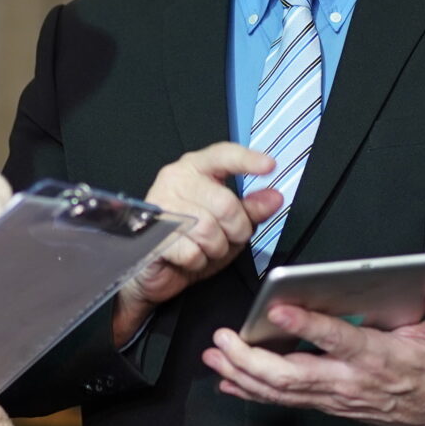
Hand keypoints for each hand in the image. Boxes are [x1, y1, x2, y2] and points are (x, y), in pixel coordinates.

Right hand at [114, 142, 283, 345]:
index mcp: (195, 168)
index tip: (268, 166)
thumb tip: (274, 197)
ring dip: (216, 249)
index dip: (247, 160)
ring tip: (205, 248)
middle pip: (226, 204)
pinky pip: (191, 252)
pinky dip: (197, 262)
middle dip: (235, 230)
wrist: (156, 270)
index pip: (223, 155)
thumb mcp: (229, 224)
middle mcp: (175, 180)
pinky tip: (189, 257)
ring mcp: (161, 205)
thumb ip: (251, 209)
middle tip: (227, 237)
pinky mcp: (151, 232)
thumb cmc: (191, 241)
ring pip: (209, 230)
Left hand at [202, 280, 424, 425]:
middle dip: (250, 359)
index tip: (277, 308)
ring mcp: (332, 396)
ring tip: (214, 355)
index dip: (306, 326)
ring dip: (241, 375)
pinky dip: (251, 392)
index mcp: (374, 357)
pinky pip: (281, 401)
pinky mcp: (324, 403)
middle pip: (291, 375)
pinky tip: (227, 382)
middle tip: (224, 338)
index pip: (336, 341)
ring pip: (279, 391)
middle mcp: (346, 380)